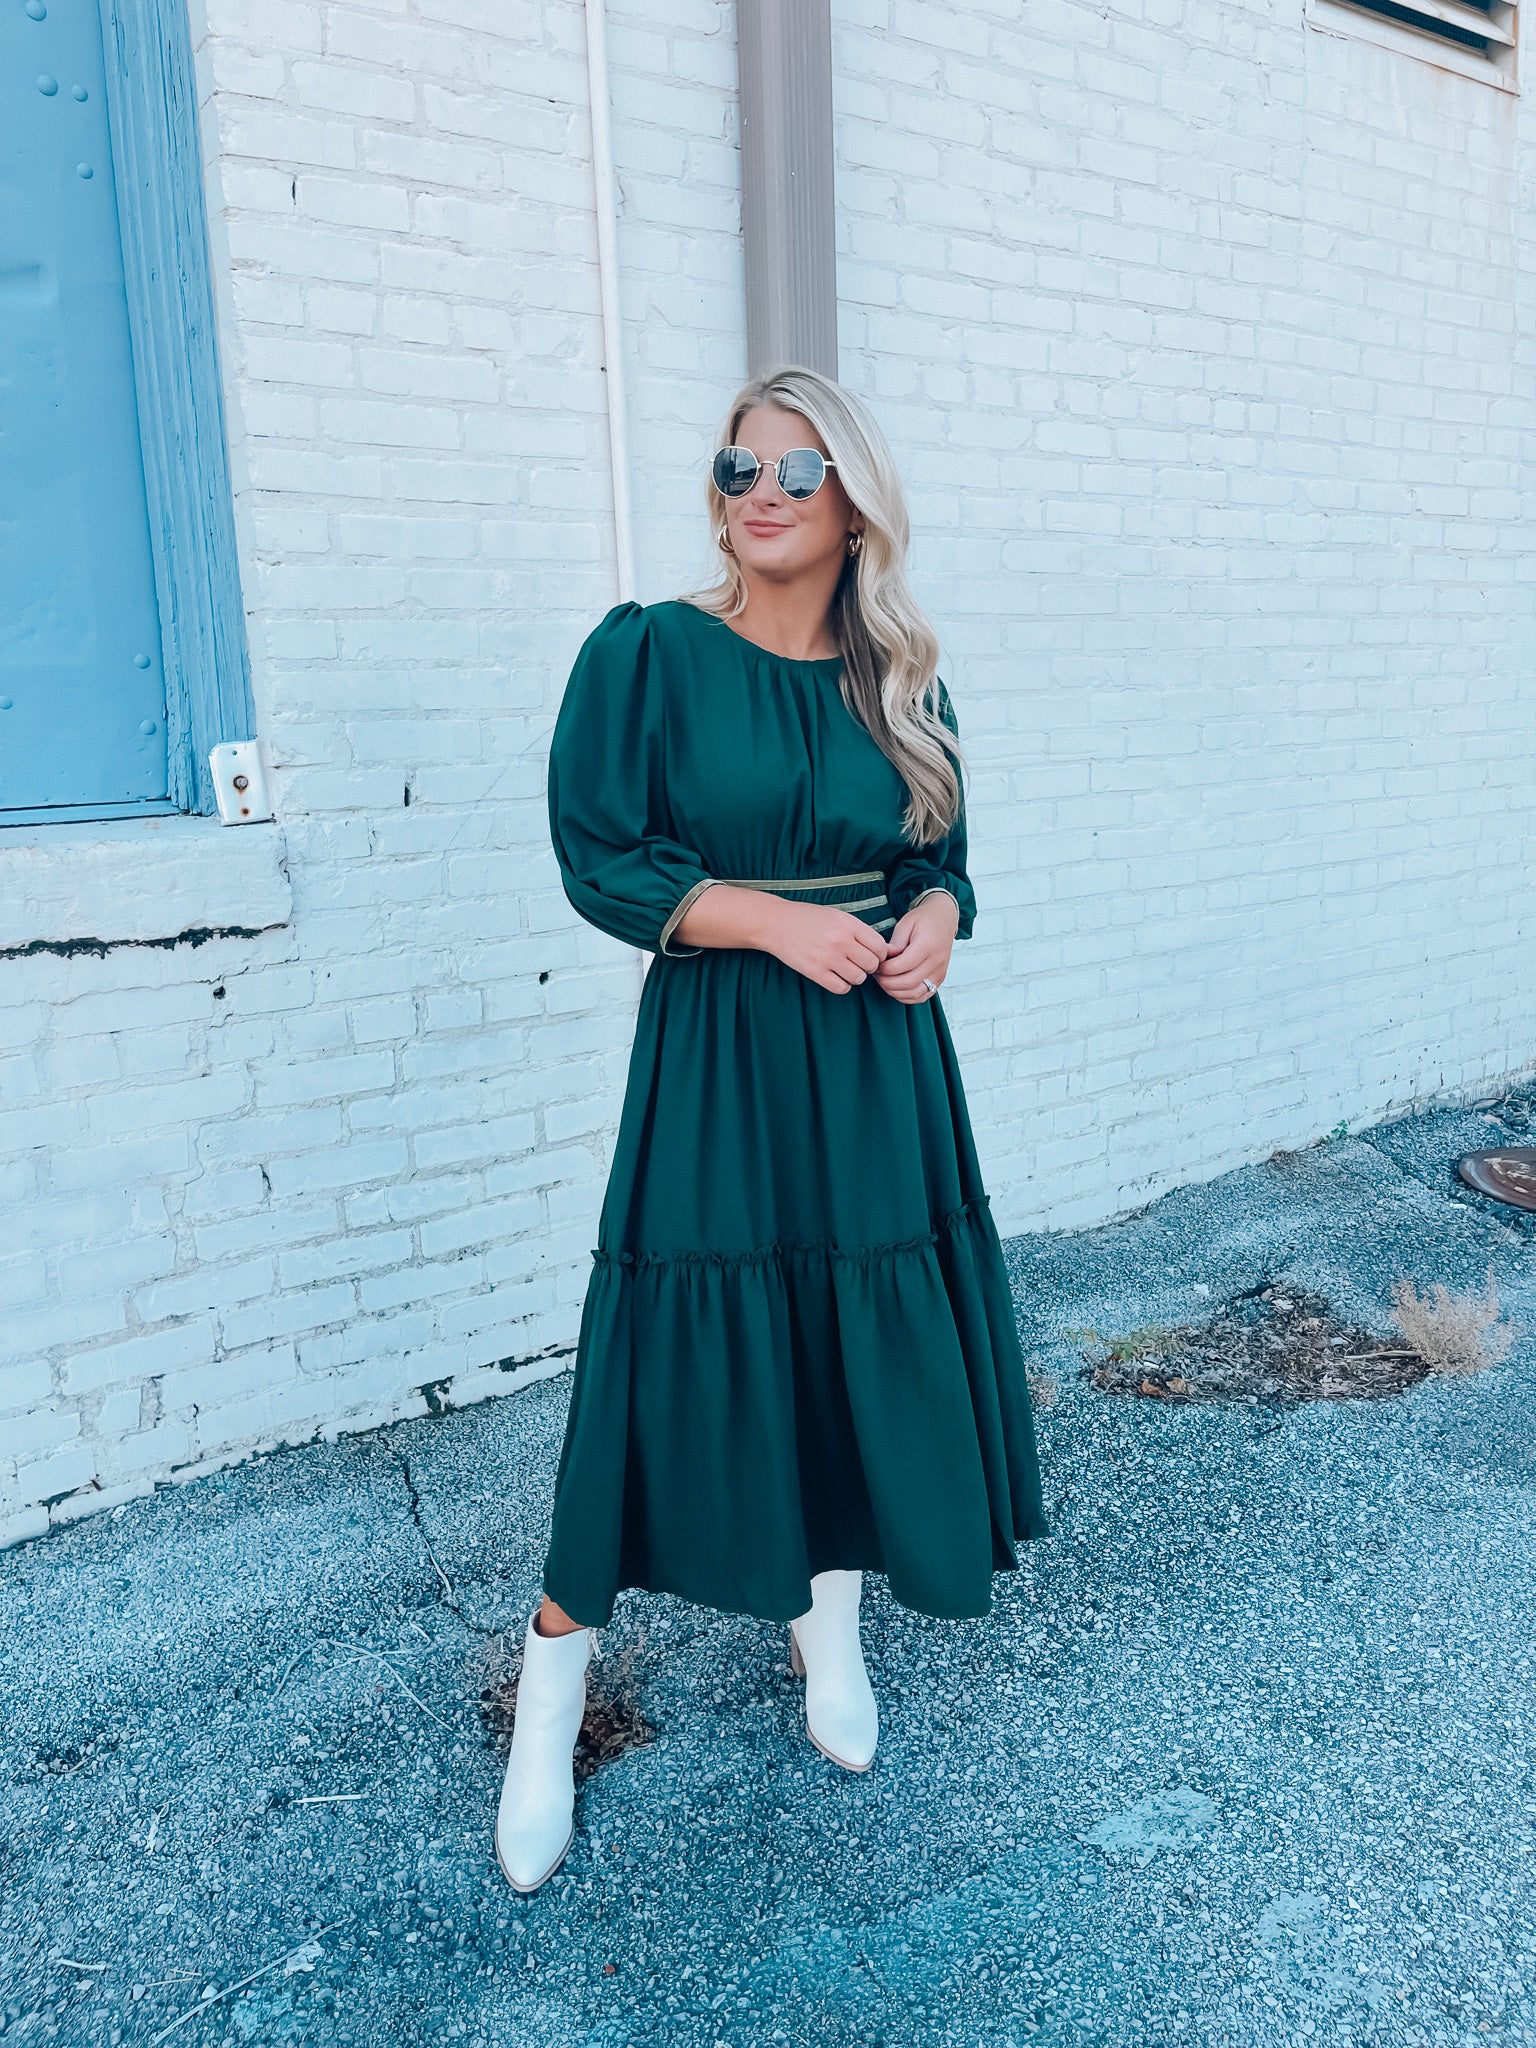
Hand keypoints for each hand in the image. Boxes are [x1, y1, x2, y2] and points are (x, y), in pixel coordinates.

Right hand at [763, 901, 890, 994]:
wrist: (776, 923)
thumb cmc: (809, 919)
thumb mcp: (837, 916)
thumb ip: (859, 931)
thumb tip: (884, 951)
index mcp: (849, 924)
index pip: (880, 947)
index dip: (879, 954)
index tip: (870, 954)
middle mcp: (841, 941)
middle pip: (871, 965)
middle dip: (868, 966)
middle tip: (858, 962)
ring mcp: (828, 957)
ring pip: (858, 978)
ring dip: (855, 976)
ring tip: (845, 968)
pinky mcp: (815, 972)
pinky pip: (841, 988)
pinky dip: (842, 985)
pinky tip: (836, 976)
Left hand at [874, 890, 958, 1004]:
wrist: (944, 919)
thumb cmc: (924, 919)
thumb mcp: (905, 924)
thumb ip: (894, 944)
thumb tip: (883, 961)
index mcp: (928, 945)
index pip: (901, 966)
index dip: (884, 969)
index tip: (876, 964)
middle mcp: (936, 961)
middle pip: (907, 983)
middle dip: (886, 982)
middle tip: (877, 974)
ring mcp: (940, 972)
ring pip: (914, 993)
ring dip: (895, 991)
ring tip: (885, 980)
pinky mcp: (939, 979)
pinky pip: (922, 996)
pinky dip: (907, 997)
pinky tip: (896, 988)